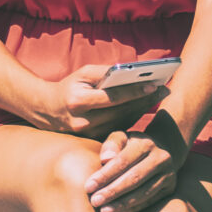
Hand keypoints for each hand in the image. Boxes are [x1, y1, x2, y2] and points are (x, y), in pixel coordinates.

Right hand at [38, 61, 167, 137]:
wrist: (47, 110)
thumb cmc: (69, 87)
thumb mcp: (82, 74)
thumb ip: (106, 72)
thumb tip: (132, 71)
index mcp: (78, 102)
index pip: (113, 97)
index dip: (135, 91)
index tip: (155, 85)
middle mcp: (83, 121)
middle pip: (122, 111)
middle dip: (144, 99)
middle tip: (164, 90)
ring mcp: (88, 134)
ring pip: (123, 121)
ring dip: (142, 108)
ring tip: (157, 96)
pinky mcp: (93, 140)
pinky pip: (118, 127)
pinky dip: (132, 116)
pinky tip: (144, 106)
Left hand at [87, 129, 183, 211]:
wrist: (161, 151)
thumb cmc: (131, 145)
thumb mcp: (120, 138)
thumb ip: (111, 145)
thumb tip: (105, 159)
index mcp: (146, 144)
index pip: (122, 161)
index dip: (105, 175)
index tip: (88, 187)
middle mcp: (161, 158)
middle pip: (134, 178)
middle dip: (112, 191)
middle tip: (94, 202)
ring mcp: (168, 174)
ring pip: (143, 192)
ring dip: (122, 203)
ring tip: (103, 210)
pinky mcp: (170, 188)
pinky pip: (150, 201)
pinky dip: (133, 208)